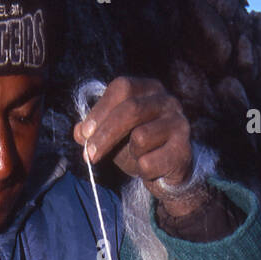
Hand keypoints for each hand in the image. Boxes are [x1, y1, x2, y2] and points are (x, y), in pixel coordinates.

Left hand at [73, 76, 193, 197]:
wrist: (170, 172)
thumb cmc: (140, 147)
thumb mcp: (114, 136)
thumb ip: (94, 131)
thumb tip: (77, 132)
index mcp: (149, 89)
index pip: (122, 88)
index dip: (100, 110)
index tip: (83, 134)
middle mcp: (167, 100)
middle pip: (131, 109)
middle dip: (105, 135)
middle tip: (88, 156)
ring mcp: (179, 123)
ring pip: (140, 137)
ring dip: (130, 154)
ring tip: (137, 158)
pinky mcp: (183, 149)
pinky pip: (149, 162)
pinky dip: (141, 171)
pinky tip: (150, 169)